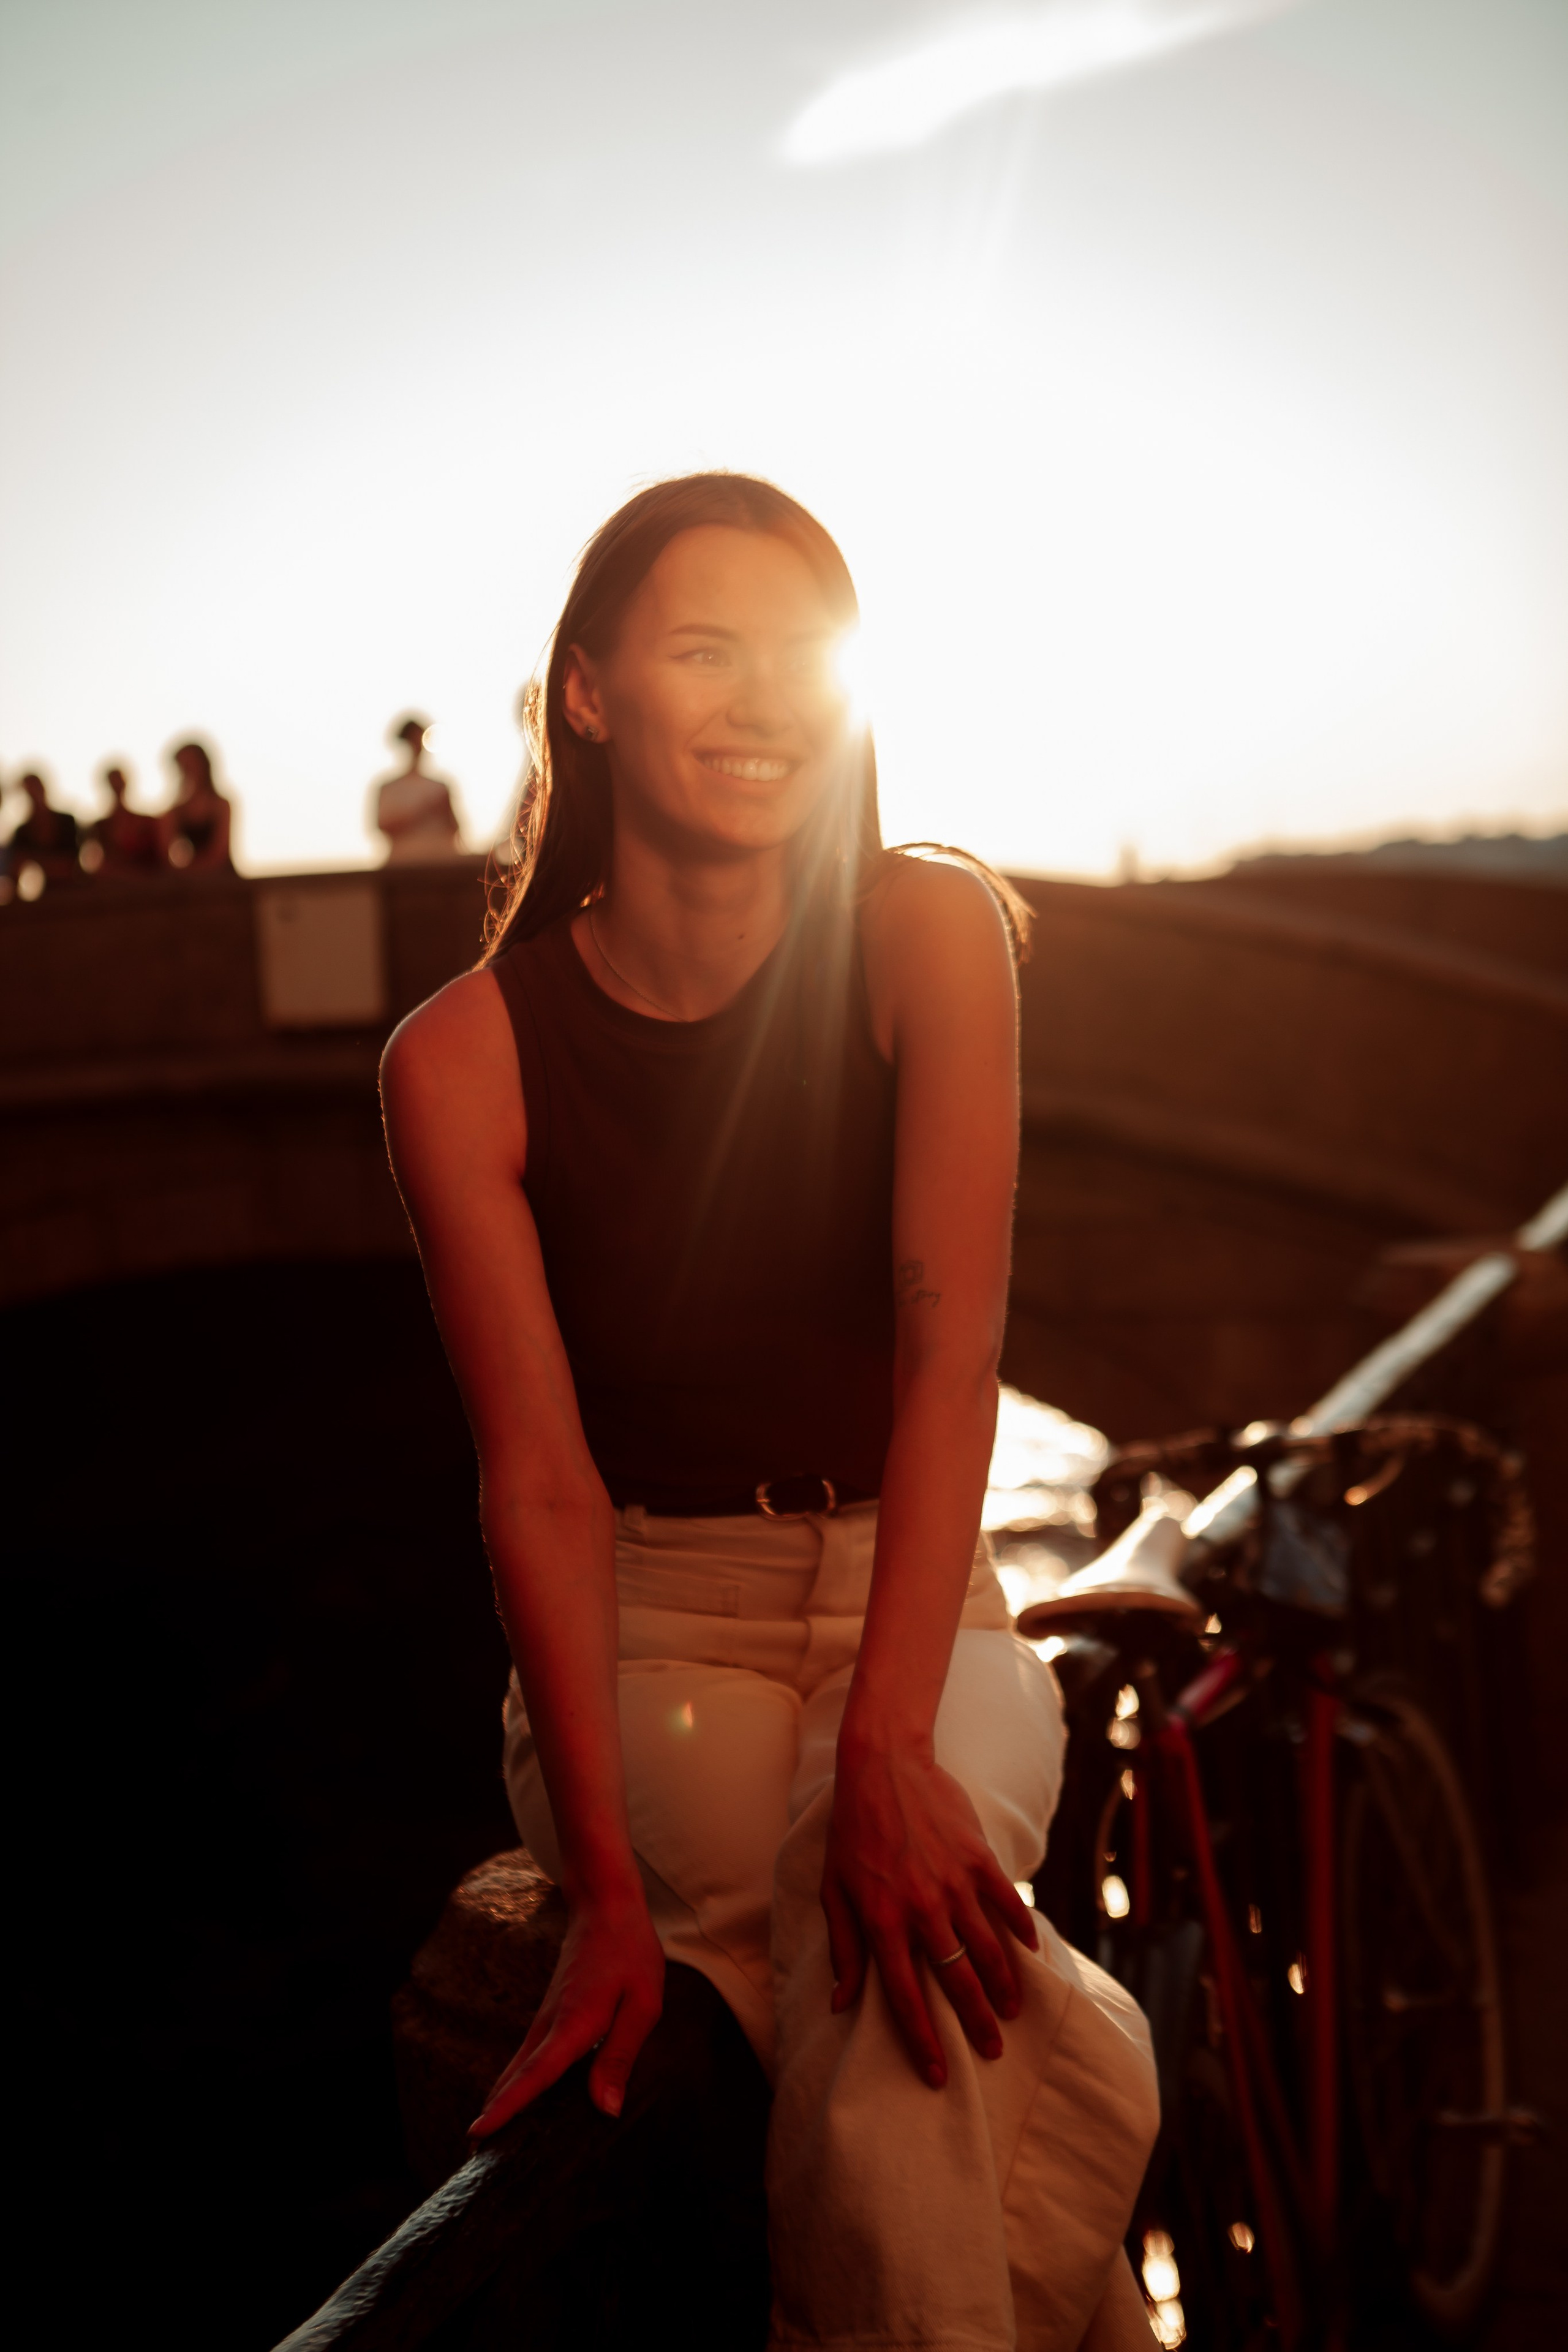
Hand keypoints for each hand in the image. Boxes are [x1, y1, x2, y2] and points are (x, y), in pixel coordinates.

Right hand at [469, 1884, 664, 2135]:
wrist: (606, 1906)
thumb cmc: (630, 1952)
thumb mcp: (643, 2004)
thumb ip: (621, 2056)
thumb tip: (605, 2110)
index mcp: (574, 2023)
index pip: (535, 2075)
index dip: (507, 2107)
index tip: (477, 2134)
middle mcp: (551, 2023)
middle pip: (515, 2077)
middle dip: (496, 2115)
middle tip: (475, 2157)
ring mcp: (546, 2017)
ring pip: (519, 2067)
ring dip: (503, 2100)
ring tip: (488, 2140)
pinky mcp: (550, 2014)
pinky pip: (529, 2055)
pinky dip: (517, 2081)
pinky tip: (516, 2099)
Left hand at [821, 1743, 1037, 2087]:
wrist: (882, 1768)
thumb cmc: (851, 1832)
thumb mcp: (833, 1891)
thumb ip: (843, 1949)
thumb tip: (840, 2003)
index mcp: (882, 1922)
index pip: (904, 1997)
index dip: (923, 2040)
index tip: (939, 2074)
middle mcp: (921, 1910)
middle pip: (956, 1981)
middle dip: (976, 2024)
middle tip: (992, 2051)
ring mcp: (954, 1884)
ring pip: (988, 1949)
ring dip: (1003, 1986)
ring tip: (1011, 2011)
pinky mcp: (978, 1858)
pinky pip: (1006, 1903)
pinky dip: (1021, 1930)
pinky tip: (1030, 1952)